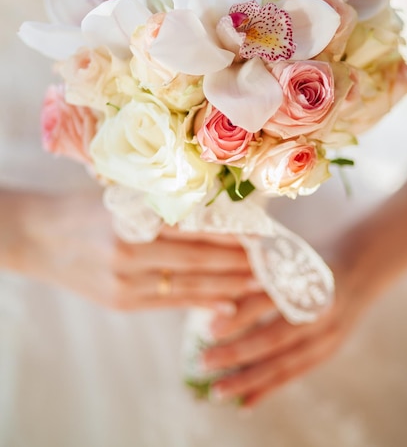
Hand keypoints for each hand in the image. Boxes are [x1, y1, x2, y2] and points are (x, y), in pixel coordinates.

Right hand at [0, 189, 255, 311]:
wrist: (40, 239)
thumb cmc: (84, 210)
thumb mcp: (122, 199)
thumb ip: (163, 209)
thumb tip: (213, 217)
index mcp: (133, 219)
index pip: (195, 230)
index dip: (232, 235)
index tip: (262, 236)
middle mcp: (130, 253)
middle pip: (198, 261)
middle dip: (238, 263)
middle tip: (270, 262)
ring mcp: (124, 283)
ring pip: (189, 285)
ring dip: (227, 285)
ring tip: (257, 282)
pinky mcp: (121, 302)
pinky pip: (169, 303)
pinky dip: (200, 302)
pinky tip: (225, 301)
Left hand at [199, 260, 367, 408]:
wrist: (358, 268)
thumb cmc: (306, 258)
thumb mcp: (286, 253)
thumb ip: (257, 268)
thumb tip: (214, 291)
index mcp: (309, 278)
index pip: (270, 299)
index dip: (241, 314)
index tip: (208, 328)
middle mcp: (321, 309)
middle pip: (276, 336)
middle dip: (238, 353)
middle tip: (204, 363)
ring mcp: (329, 334)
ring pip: (285, 362)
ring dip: (249, 380)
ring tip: (217, 391)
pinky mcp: (328, 351)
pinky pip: (296, 373)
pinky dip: (269, 389)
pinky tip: (244, 403)